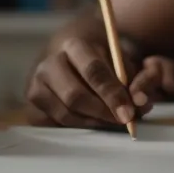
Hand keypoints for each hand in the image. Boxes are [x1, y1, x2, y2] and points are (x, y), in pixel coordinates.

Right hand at [25, 36, 141, 129]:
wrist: (69, 57)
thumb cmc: (100, 60)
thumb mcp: (120, 62)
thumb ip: (134, 81)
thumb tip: (141, 104)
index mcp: (73, 45)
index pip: (93, 71)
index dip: (113, 94)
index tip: (129, 112)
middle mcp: (48, 63)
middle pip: (75, 96)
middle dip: (102, 112)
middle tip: (123, 121)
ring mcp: (35, 85)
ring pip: (65, 114)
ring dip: (92, 122)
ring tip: (110, 120)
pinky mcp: (32, 105)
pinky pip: (56, 125)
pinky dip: (78, 127)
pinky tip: (90, 120)